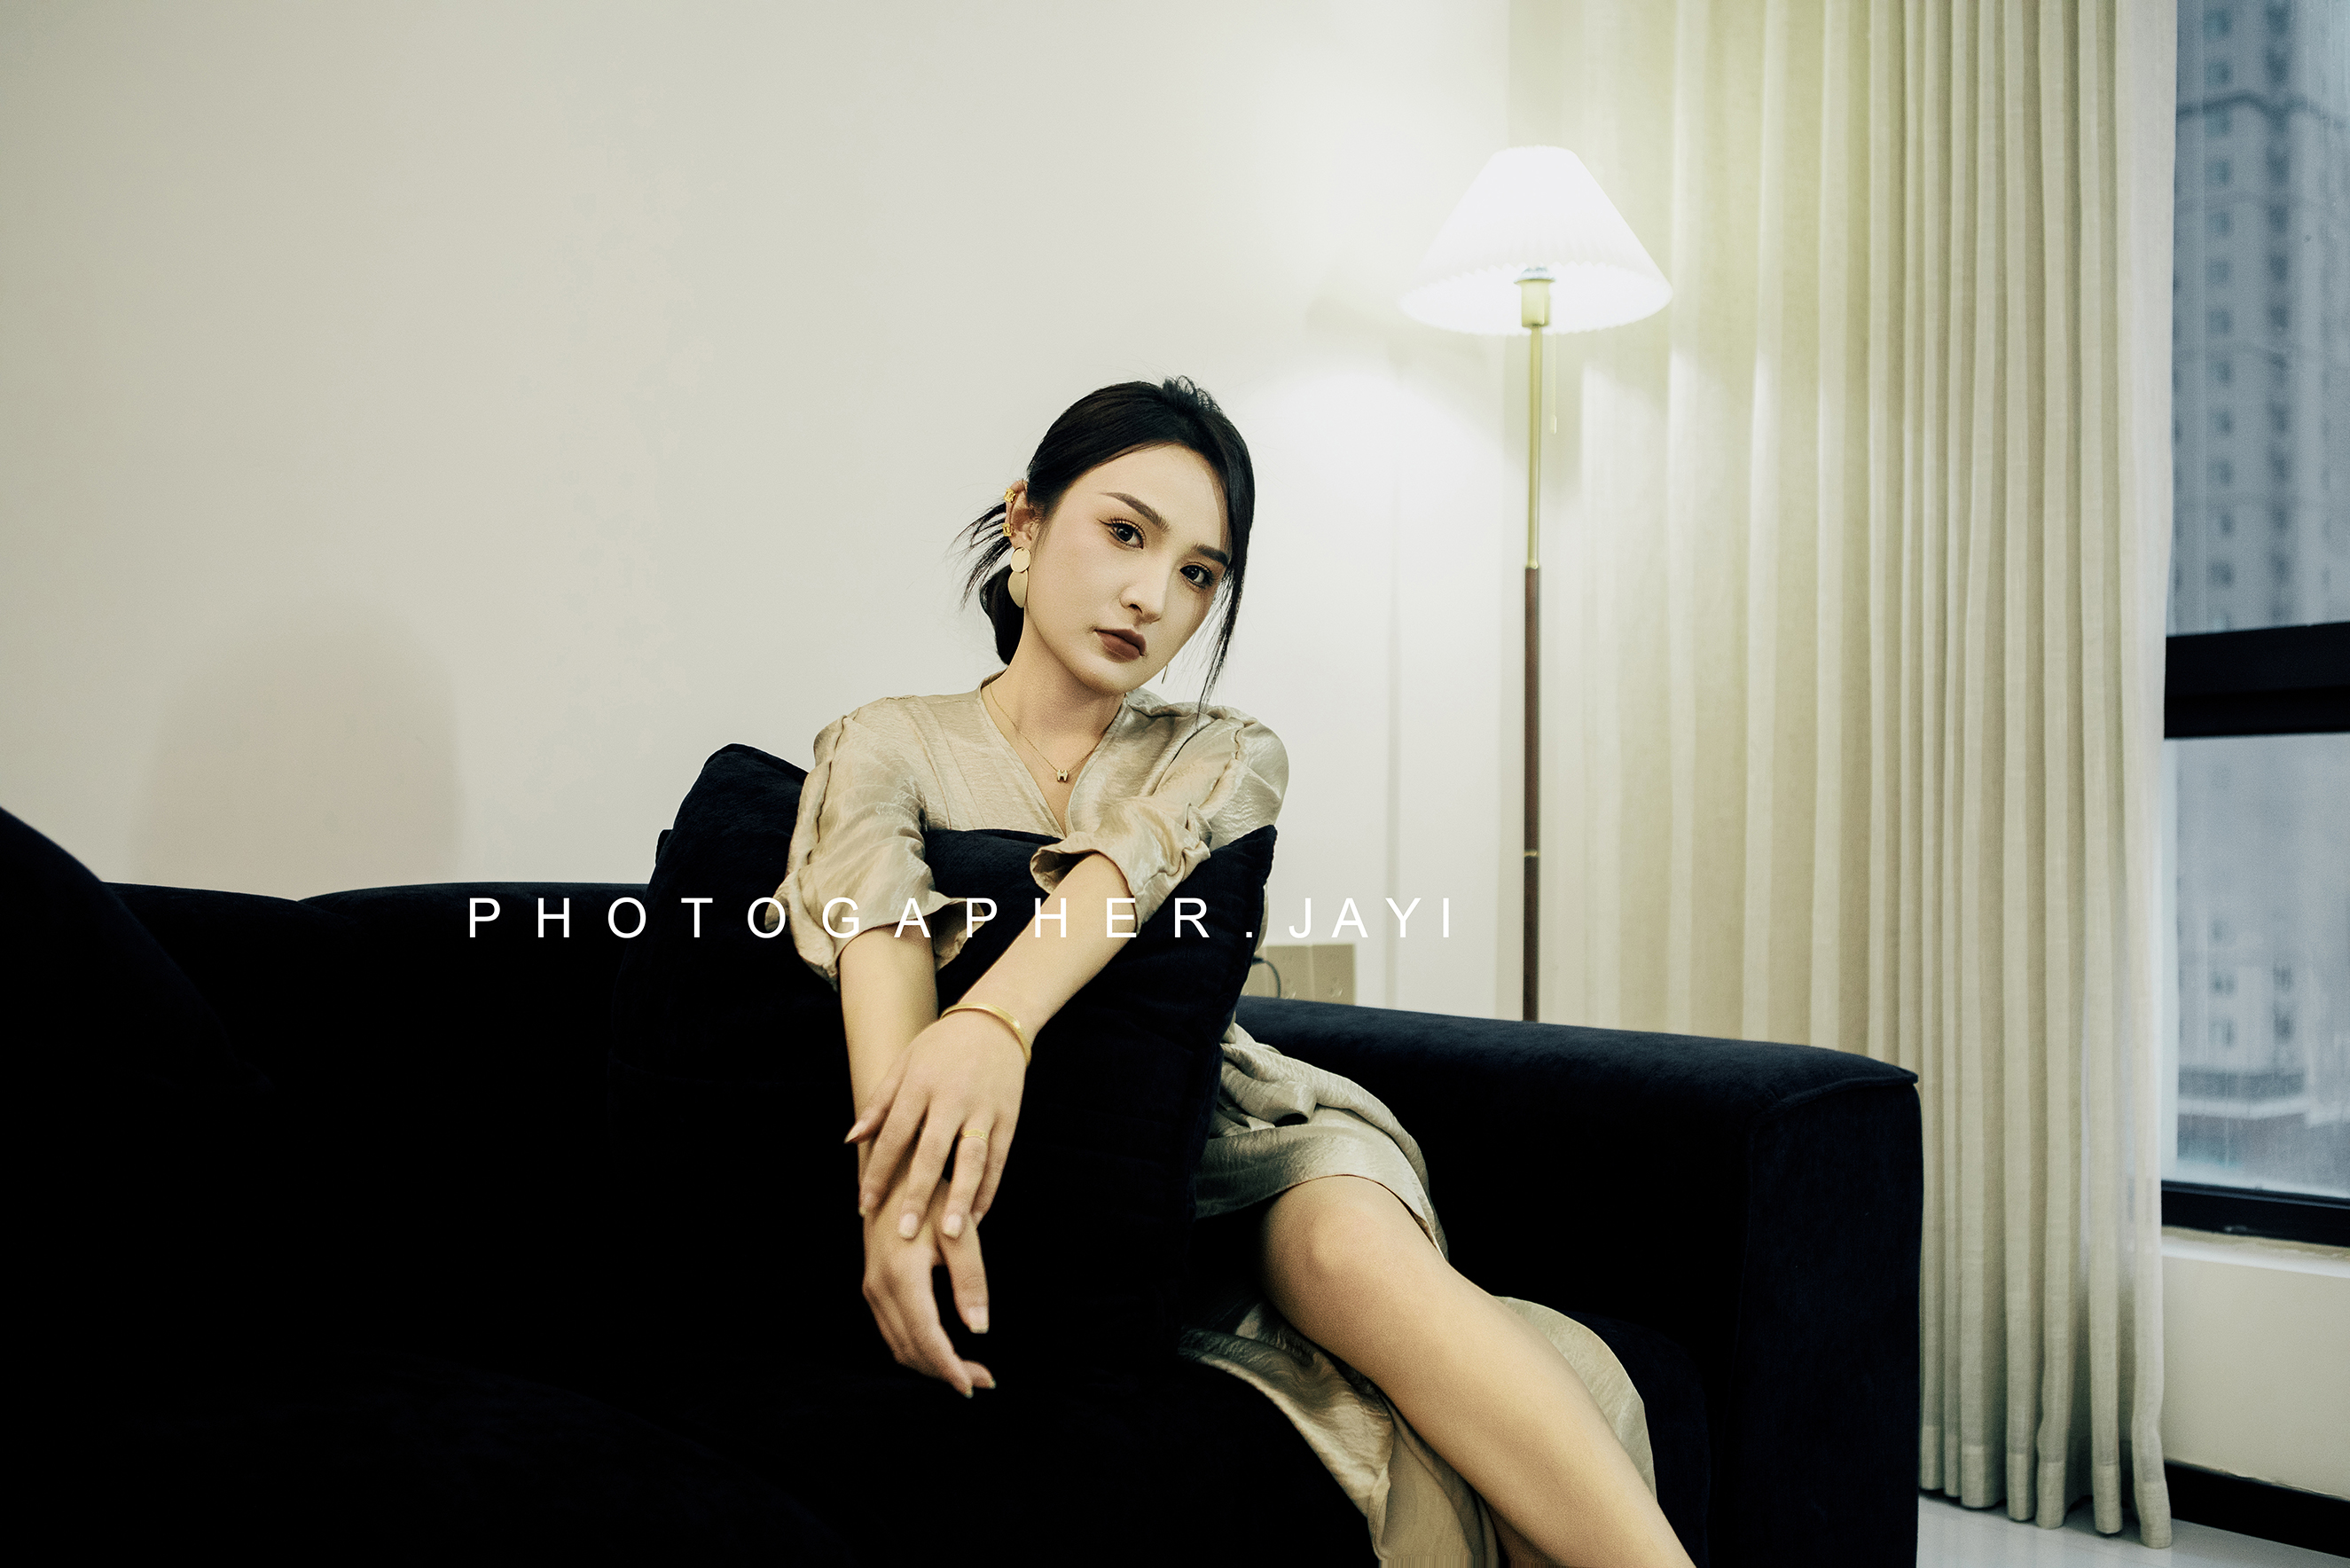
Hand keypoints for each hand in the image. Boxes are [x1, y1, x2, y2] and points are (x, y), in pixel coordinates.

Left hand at [847, 1007, 1025, 1243]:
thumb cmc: (940, 1046)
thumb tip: (851, 1141)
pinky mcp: (1008, 1118)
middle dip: (918, 1194)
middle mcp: (952, 1098)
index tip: (866, 1205)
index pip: (894, 1135)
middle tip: (905, 1232)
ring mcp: (983, 1109)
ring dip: (961, 1197)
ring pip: (972, 1159)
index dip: (878, 1172)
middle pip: (932, 1152)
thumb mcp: (904, 1064)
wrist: (995, 1022)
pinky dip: (987, 1190)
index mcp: (920, 1084)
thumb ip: (879, 1103)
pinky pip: (998, 1160)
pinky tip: (976, 1216)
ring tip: (952, 1233)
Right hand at [860, 1156, 996, 1395]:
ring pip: (900, 1344)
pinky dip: (919, 1347)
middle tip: (983, 1381)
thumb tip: (980, 1329)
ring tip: (970, 1371)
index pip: (926, 1337)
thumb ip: (970, 1280)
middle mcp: (879, 1288)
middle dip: (946, 1371)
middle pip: (911, 1349)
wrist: (891, 1170)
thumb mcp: (959, 1233)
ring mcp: (872, 1289)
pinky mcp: (873, 1286)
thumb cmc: (931, 1196)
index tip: (974, 1386)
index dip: (949, 1367)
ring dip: (932, 1363)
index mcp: (901, 1276)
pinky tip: (944, 1349)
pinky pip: (894, 1331)